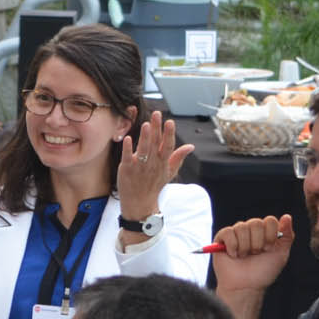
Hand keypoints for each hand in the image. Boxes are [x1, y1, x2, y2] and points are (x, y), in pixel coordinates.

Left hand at [115, 109, 194, 224]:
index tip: (170, 121)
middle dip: (156, 129)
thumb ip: (179, 157)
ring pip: (143, 150)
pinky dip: (128, 149)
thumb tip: (191, 146)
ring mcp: (139, 167)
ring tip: (146, 124)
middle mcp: (152, 163)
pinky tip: (128, 138)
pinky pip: (128, 157)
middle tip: (157, 114)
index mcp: (163, 162)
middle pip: (155, 144)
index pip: (168, 146)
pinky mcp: (127, 169)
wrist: (140, 204)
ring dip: (145, 137)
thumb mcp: (170, 172)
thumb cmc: (154, 185)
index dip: (169, 134)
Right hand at [208, 214, 292, 293]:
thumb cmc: (263, 272)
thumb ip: (287, 236)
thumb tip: (287, 216)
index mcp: (265, 232)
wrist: (246, 286)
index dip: (270, 235)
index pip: (270, 220)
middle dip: (258, 242)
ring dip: (245, 247)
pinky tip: (233, 255)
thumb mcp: (281, 255)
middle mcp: (250, 230)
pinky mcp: (221, 238)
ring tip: (243, 257)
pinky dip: (233, 246)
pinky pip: (228, 232)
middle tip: (255, 254)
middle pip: (256, 222)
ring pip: (242, 227)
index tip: (268, 249)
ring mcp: (236, 233)